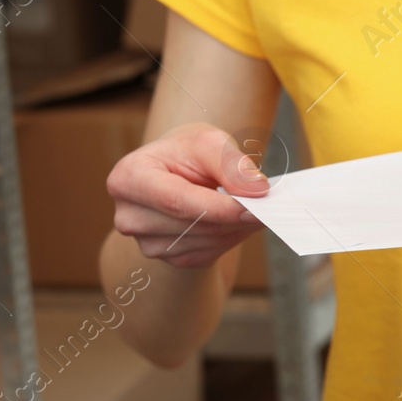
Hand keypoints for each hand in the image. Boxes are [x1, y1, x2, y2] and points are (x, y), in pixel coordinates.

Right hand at [107, 122, 269, 268]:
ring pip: (207, 242)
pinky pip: (210, 253)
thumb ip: (232, 164)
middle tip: (272, 205)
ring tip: (255, 206)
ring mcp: (147, 243)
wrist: (176, 173)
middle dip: (236, 216)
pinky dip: (231, 236)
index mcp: (128, 179)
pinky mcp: (170, 258)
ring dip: (238, 227)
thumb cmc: (187, 154)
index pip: (176, 201)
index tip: (257, 206)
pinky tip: (237, 220)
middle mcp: (131, 216)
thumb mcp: (208, 142)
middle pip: (194, 225)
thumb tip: (258, 190)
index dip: (219, 207)